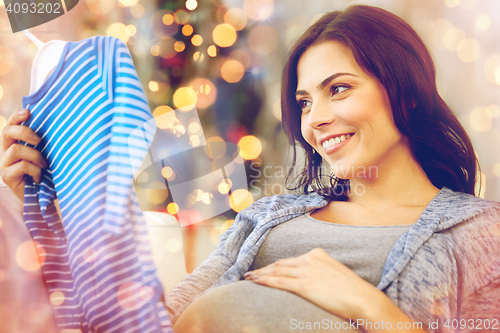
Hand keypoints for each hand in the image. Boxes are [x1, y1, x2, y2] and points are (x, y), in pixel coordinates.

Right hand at [0, 109, 47, 201]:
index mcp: (14, 143)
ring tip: (44, 165)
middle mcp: (5, 151)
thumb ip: (42, 142)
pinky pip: (22, 166)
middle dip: (24, 132)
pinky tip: (39, 177)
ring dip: (35, 156)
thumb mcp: (44, 154)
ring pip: (16, 150)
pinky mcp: (6, 176)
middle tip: (39, 140)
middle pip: (7, 132)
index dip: (16, 116)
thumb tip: (58, 124)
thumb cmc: (44, 172)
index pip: (10, 125)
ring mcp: (4, 163)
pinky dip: (35, 170)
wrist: (41, 196)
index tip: (28, 112)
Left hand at [244, 248, 426, 332]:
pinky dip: (264, 280)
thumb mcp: (334, 274)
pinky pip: (279, 281)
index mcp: (317, 254)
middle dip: (264, 269)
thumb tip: (312, 281)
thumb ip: (320, 272)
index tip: (266, 269)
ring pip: (277, 271)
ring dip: (260, 274)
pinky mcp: (304, 284)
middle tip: (251, 273)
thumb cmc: (352, 291)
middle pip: (281, 264)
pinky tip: (255, 281)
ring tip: (249, 278)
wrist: (362, 299)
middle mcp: (310, 258)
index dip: (276, 265)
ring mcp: (306, 270)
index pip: (291, 260)